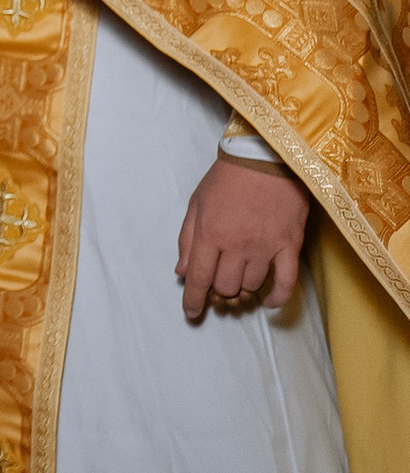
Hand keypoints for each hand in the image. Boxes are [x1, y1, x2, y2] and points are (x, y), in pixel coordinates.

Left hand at [176, 154, 309, 319]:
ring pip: (252, 286)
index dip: (193, 300)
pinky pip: (286, 282)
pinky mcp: (289, 245)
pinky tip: (269, 303)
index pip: (199, 278)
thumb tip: (182, 272)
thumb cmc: (226, 179)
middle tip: (218, 291)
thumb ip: (187, 240)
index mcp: (210, 233)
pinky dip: (277, 298)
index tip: (192, 313)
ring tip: (240, 286)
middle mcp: (237, 245)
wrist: (265, 159)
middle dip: (218, 294)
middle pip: (226, 287)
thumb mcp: (196, 204)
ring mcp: (265, 247)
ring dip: (243, 291)